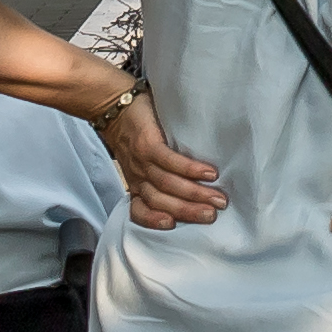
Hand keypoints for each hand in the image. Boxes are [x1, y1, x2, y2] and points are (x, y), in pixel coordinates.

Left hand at [97, 89, 223, 230]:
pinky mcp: (148, 143)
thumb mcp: (139, 160)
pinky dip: (189, 170)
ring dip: (194, 194)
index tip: (172, 226)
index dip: (152, 221)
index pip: (140, 210)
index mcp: (136, 184)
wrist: (113, 105)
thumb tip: (192, 187)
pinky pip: (169, 161)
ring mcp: (142, 161)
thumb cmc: (133, 132)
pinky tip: (208, 174)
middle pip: (161, 201)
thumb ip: (158, 174)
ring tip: (218, 198)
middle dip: (188, 211)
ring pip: (167, 184)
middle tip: (213, 215)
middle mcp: (138, 176)